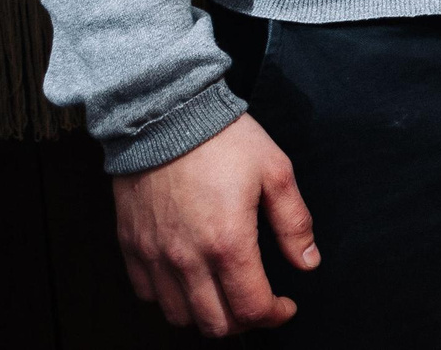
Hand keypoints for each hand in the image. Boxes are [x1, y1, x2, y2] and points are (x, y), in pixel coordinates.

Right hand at [112, 114, 318, 334]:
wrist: (164, 115)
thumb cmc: (223, 140)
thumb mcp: (275, 172)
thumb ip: (294, 223)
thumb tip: (308, 262)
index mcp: (228, 243)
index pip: (252, 309)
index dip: (275, 315)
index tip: (285, 305)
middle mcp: (187, 260)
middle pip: (216, 324)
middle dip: (245, 320)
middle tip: (258, 301)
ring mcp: (155, 257)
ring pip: (180, 316)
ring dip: (207, 314)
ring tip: (224, 292)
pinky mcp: (132, 247)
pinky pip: (148, 294)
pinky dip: (170, 297)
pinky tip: (188, 278)